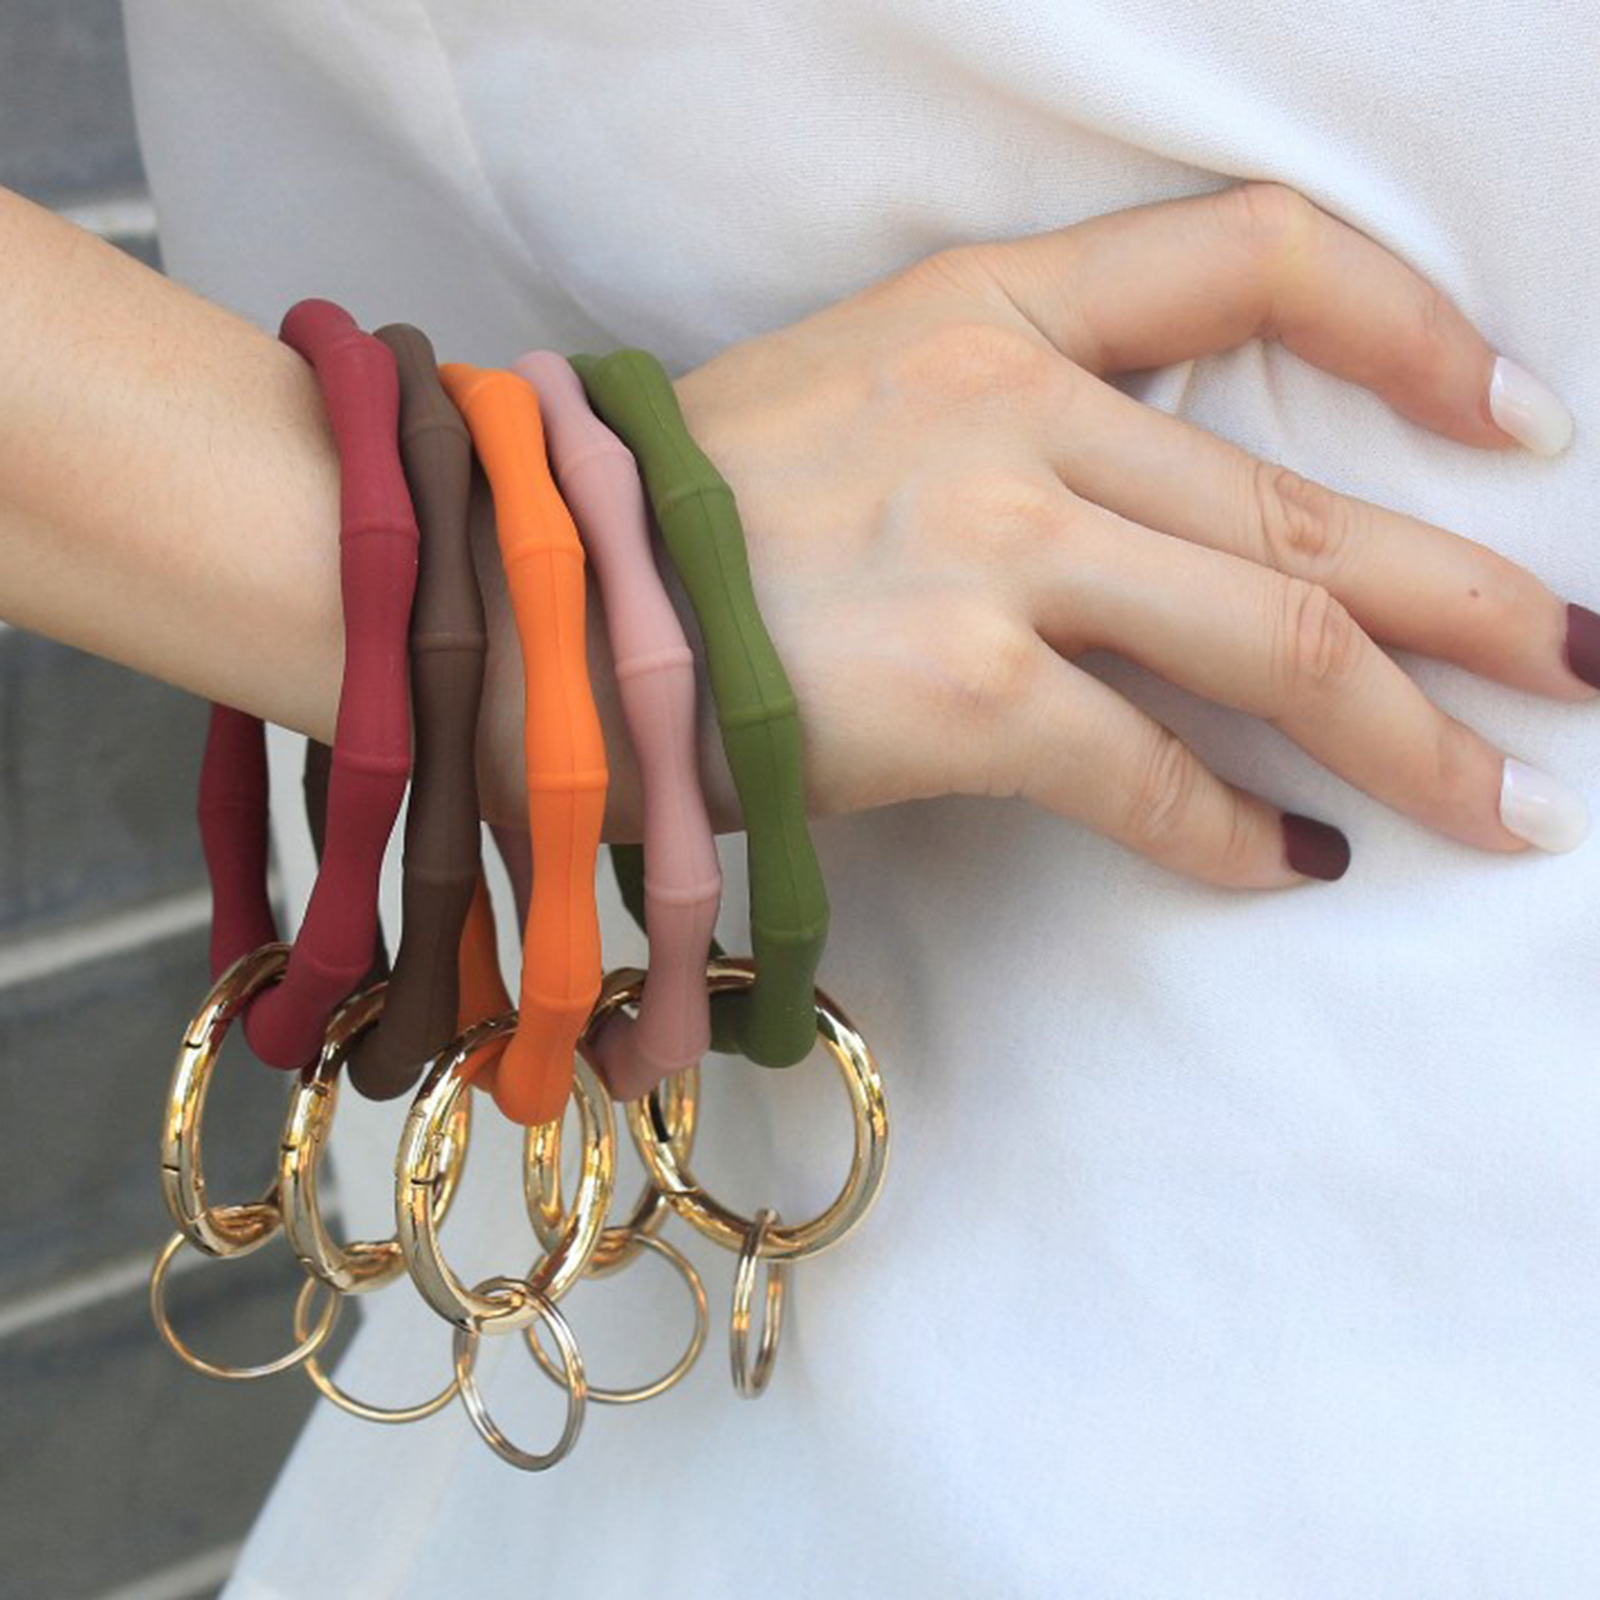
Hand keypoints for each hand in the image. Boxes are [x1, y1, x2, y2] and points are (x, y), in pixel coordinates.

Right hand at [635, 182, 1591, 886]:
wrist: (529, 595)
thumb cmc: (680, 511)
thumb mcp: (863, 398)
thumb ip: (1015, 425)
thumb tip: (1149, 534)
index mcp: (991, 306)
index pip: (1255, 256)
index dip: (1412, 330)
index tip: (1510, 419)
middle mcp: (1014, 406)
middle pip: (1304, 503)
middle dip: (1470, 596)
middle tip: (1574, 664)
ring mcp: (993, 544)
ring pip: (1273, 631)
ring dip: (1411, 731)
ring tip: (1502, 800)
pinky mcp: (960, 690)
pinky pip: (1148, 770)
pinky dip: (1230, 831)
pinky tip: (1287, 866)